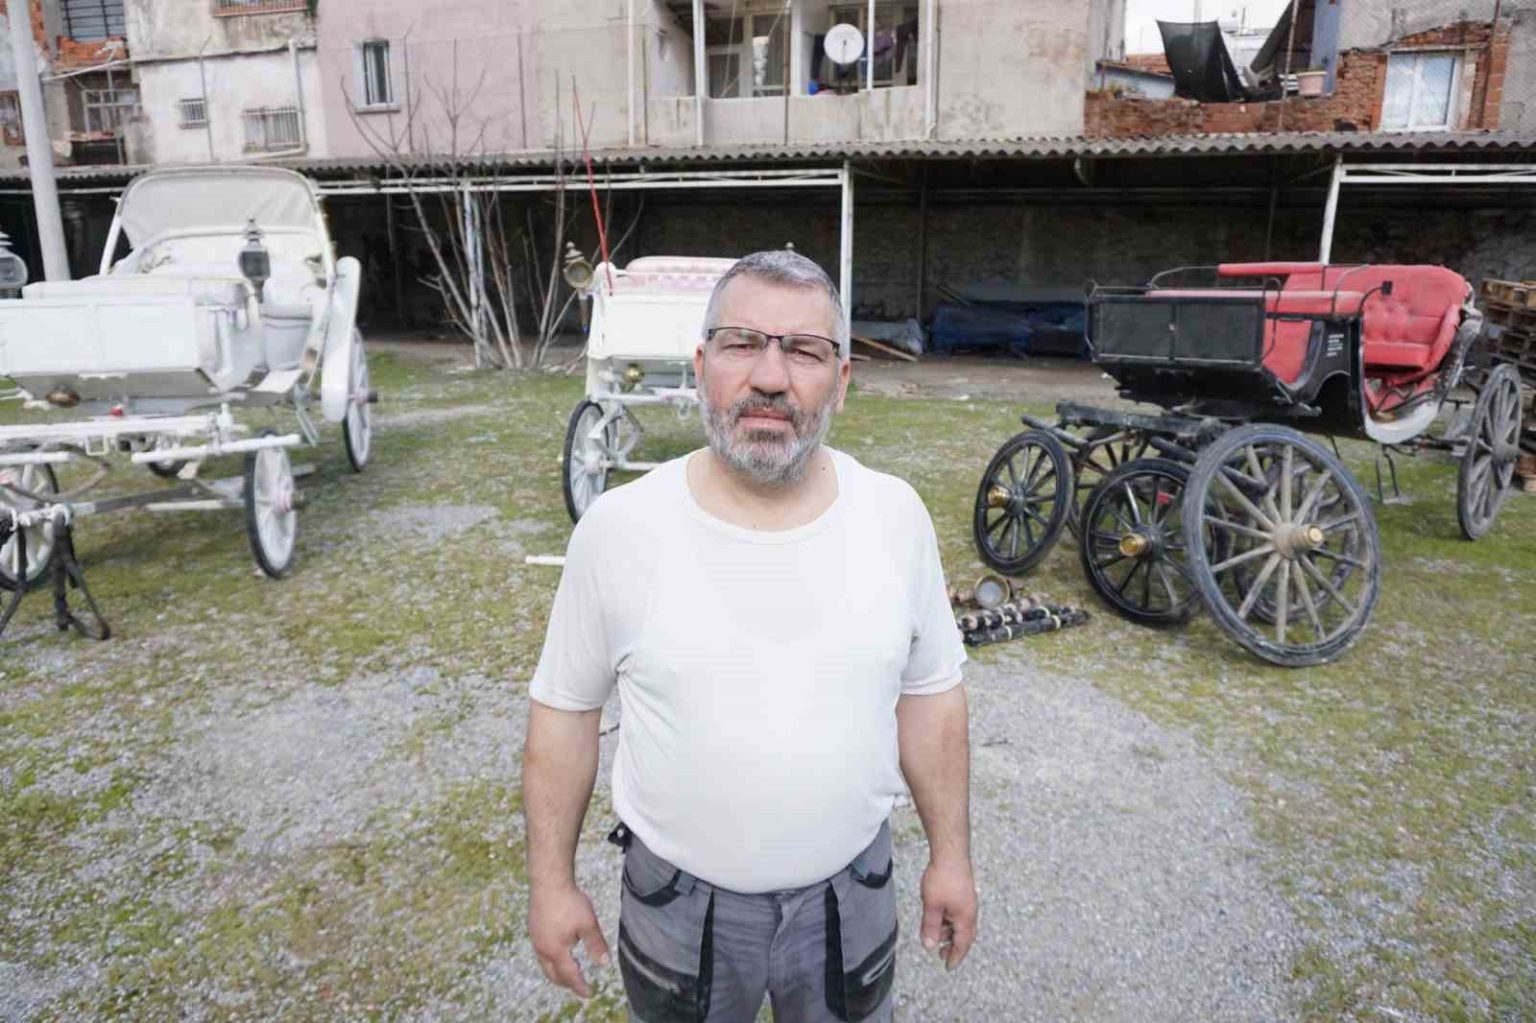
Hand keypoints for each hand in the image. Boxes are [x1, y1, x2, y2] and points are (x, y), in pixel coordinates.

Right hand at [528, 882, 610, 997]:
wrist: (548, 880)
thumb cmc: (569, 901)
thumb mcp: (588, 924)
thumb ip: (596, 945)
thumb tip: (605, 964)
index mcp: (556, 950)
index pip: (569, 975)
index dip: (580, 986)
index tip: (589, 993)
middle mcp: (543, 948)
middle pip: (553, 975)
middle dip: (566, 983)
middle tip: (579, 986)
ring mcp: (535, 939)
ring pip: (545, 964)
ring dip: (557, 972)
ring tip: (568, 972)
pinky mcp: (533, 928)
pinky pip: (541, 953)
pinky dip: (551, 960)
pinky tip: (558, 951)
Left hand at [918, 859, 976, 970]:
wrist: (950, 853)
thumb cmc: (942, 879)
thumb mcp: (932, 906)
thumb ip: (931, 927)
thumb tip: (929, 947)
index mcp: (966, 918)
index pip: (962, 944)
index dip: (955, 956)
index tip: (948, 967)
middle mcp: (970, 912)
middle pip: (964, 935)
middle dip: (953, 946)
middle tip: (941, 956)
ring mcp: (967, 901)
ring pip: (960, 924)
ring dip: (949, 933)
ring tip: (936, 937)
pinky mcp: (963, 892)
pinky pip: (958, 913)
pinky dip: (949, 921)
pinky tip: (939, 917)